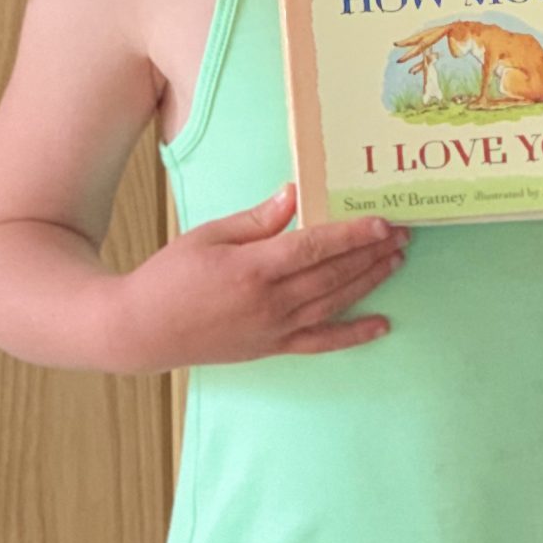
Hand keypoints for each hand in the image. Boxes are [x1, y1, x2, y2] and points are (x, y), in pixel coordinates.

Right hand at [107, 183, 409, 368]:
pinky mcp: (270, 348)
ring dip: (370, 282)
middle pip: (334, 274)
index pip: (316, 247)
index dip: (353, 234)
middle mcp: (270, 302)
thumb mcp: (209, 235)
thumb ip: (257, 219)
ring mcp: (273, 329)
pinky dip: (354, 335)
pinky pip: (321, 342)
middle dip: (372, 253)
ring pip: (334, 303)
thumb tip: (295, 193)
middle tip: (405, 234)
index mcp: (254, 269)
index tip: (383, 221)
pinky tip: (382, 325)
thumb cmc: (168, 276)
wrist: (137, 331)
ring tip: (397, 261)